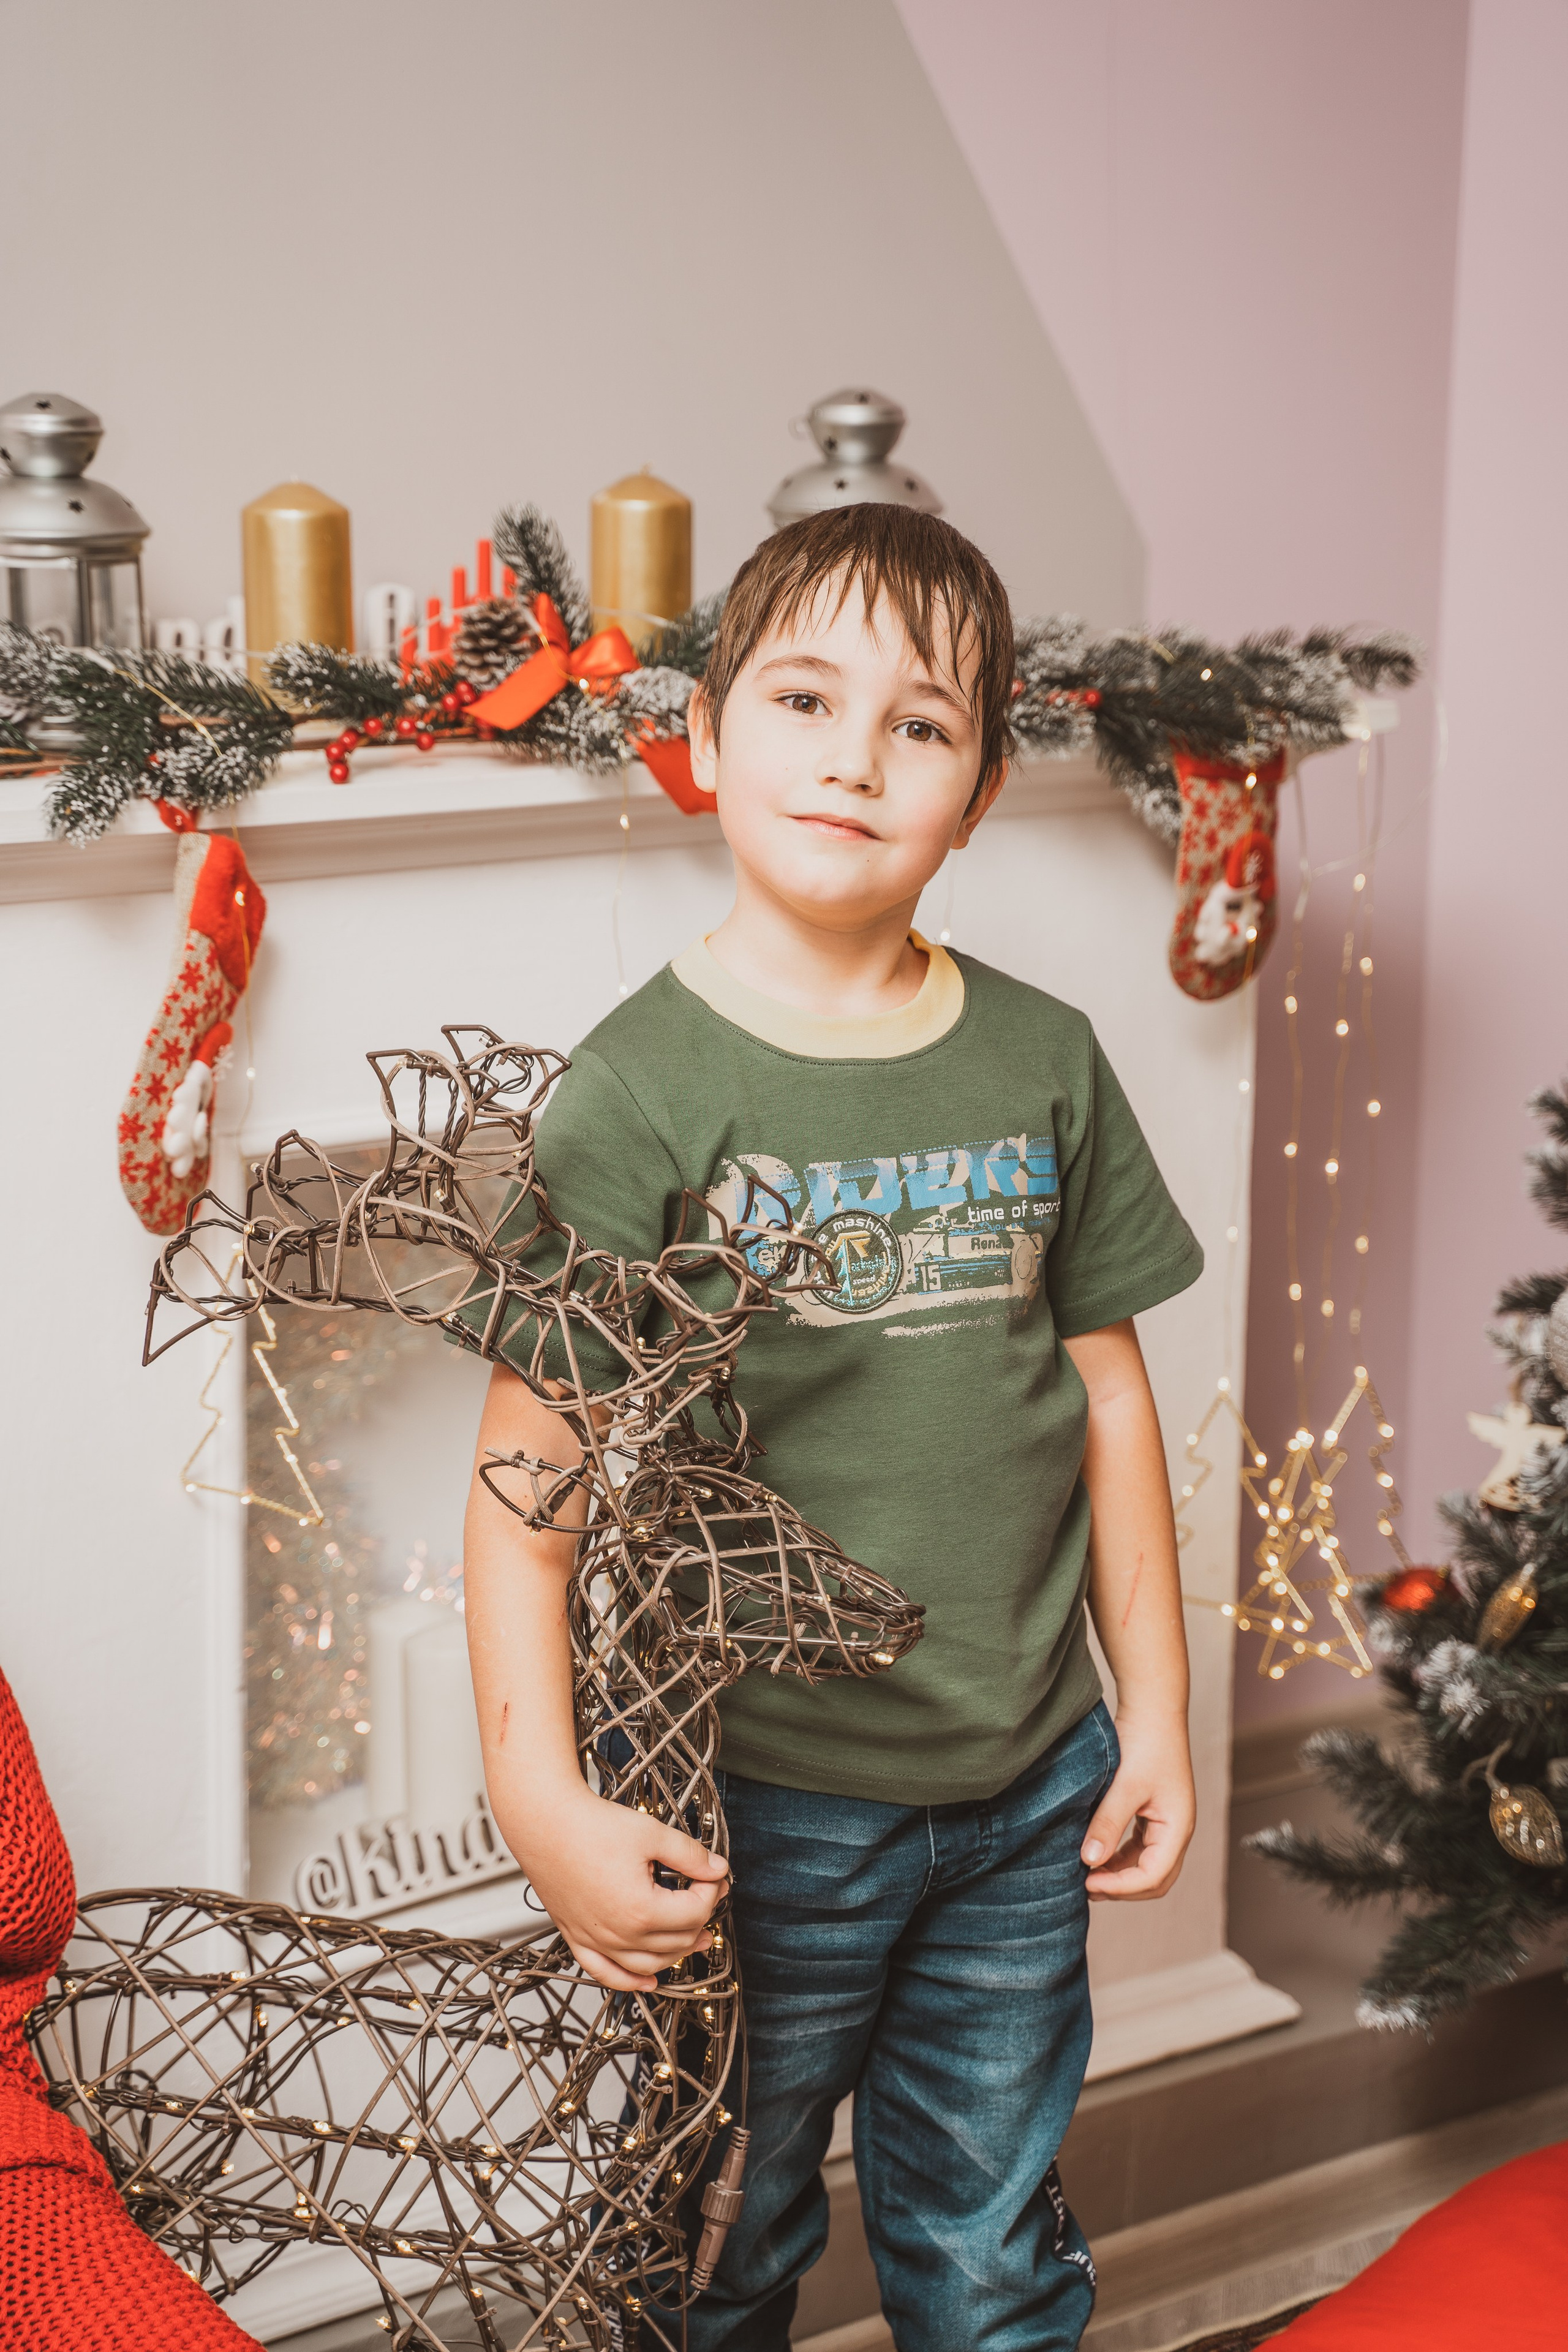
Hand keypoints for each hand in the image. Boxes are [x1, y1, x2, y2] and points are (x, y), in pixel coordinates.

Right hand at [503, 1783, 729, 1991]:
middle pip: (676, 1941)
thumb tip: (718, 1869)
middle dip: (700, 1918)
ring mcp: (596, 1941)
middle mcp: (619, 1934)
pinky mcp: (577, 1938)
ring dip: (676, 1954)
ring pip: (648, 1965)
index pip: (694, 1912)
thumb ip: (690, 1855)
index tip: (714, 1873)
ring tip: (696, 1938)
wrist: (545, 1823)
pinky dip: (630, 1983)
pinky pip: (606, 1974)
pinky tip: (648, 1983)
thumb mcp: (652, 1834)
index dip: (712, 1890)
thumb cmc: (591, 1826)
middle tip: (708, 1893)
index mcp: (641, 1910)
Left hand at [1080, 1715, 1194, 1901]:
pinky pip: (1139, 1848)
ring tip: (1086, 1873)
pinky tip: (1096, 1852)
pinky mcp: (1153, 1813)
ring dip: (1119, 1875)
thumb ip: (1108, 1824)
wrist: (1152, 1708)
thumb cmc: (1146, 1742)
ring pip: (1146, 1865)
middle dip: (1122, 1888)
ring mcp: (1167, 1822)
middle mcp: (1177, 1830)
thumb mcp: (1125, 1785)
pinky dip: (1119, 1857)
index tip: (1087, 1881)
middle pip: (1155, 1879)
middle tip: (1085, 1885)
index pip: (1153, 1876)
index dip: (1120, 1886)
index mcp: (1178, 1828)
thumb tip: (1089, 1862)